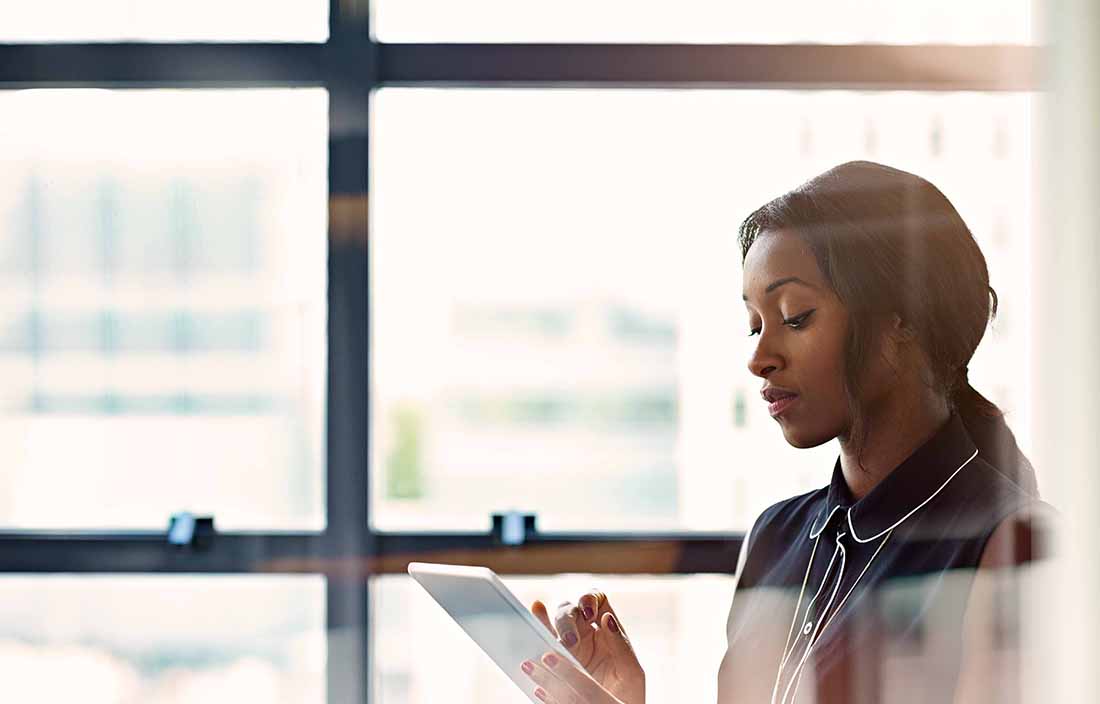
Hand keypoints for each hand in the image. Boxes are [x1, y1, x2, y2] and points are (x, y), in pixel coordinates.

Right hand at [526, 591, 644, 703]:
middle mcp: (586, 633)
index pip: (596, 599)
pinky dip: (536, 636)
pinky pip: (543, 645)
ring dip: (547, 625)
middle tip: (570, 641)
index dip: (588, 598)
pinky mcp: (554, 662)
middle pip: (570, 610)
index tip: (589, 613)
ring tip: (541, 625)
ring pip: (553, 625)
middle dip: (567, 620)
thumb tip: (607, 618)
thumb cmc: (628, 694)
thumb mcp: (631, 672)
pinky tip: (530, 631)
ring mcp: (568, 647)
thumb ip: (621, 645)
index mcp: (608, 629)